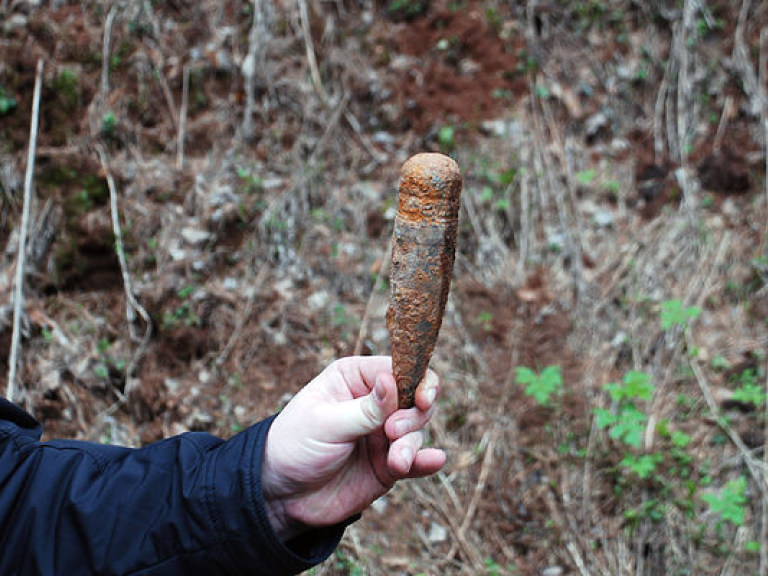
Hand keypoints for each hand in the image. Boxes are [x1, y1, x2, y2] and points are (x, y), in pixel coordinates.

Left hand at [261, 356, 444, 540]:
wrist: (281, 495)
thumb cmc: (294, 446)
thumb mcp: (325, 424)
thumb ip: (363, 409)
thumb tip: (392, 381)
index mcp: (355, 378)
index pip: (398, 368)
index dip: (416, 380)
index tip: (421, 398)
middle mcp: (374, 402)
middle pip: (415, 398)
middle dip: (413, 415)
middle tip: (393, 431)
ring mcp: (383, 433)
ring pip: (416, 430)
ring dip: (411, 444)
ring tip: (396, 461)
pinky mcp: (388, 463)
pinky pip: (415, 460)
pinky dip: (426, 460)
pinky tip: (434, 461)